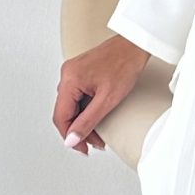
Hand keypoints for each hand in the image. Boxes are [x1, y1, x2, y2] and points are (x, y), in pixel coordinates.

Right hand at [52, 33, 149, 156]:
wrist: (135, 46)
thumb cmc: (124, 65)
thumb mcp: (107, 100)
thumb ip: (87, 122)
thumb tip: (71, 139)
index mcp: (70, 79)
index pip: (60, 117)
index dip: (69, 136)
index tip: (82, 148)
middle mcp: (67, 74)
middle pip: (65, 112)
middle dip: (79, 130)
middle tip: (95, 143)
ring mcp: (73, 72)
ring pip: (71, 105)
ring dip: (83, 121)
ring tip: (100, 133)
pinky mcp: (80, 72)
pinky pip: (77, 96)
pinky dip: (86, 109)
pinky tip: (98, 116)